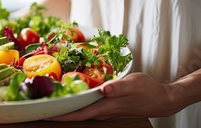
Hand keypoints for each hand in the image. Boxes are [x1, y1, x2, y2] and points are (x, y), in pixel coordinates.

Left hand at [47, 73, 182, 120]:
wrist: (161, 99)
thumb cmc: (147, 91)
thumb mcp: (133, 84)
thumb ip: (118, 87)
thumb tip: (104, 89)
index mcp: (104, 107)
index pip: (77, 114)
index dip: (60, 115)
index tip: (43, 114)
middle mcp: (102, 111)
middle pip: (75, 114)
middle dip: (57, 112)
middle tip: (39, 105)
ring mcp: (104, 109)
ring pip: (80, 110)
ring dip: (66, 107)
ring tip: (50, 99)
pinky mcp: (108, 105)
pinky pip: (87, 105)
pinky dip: (76, 101)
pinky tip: (72, 93)